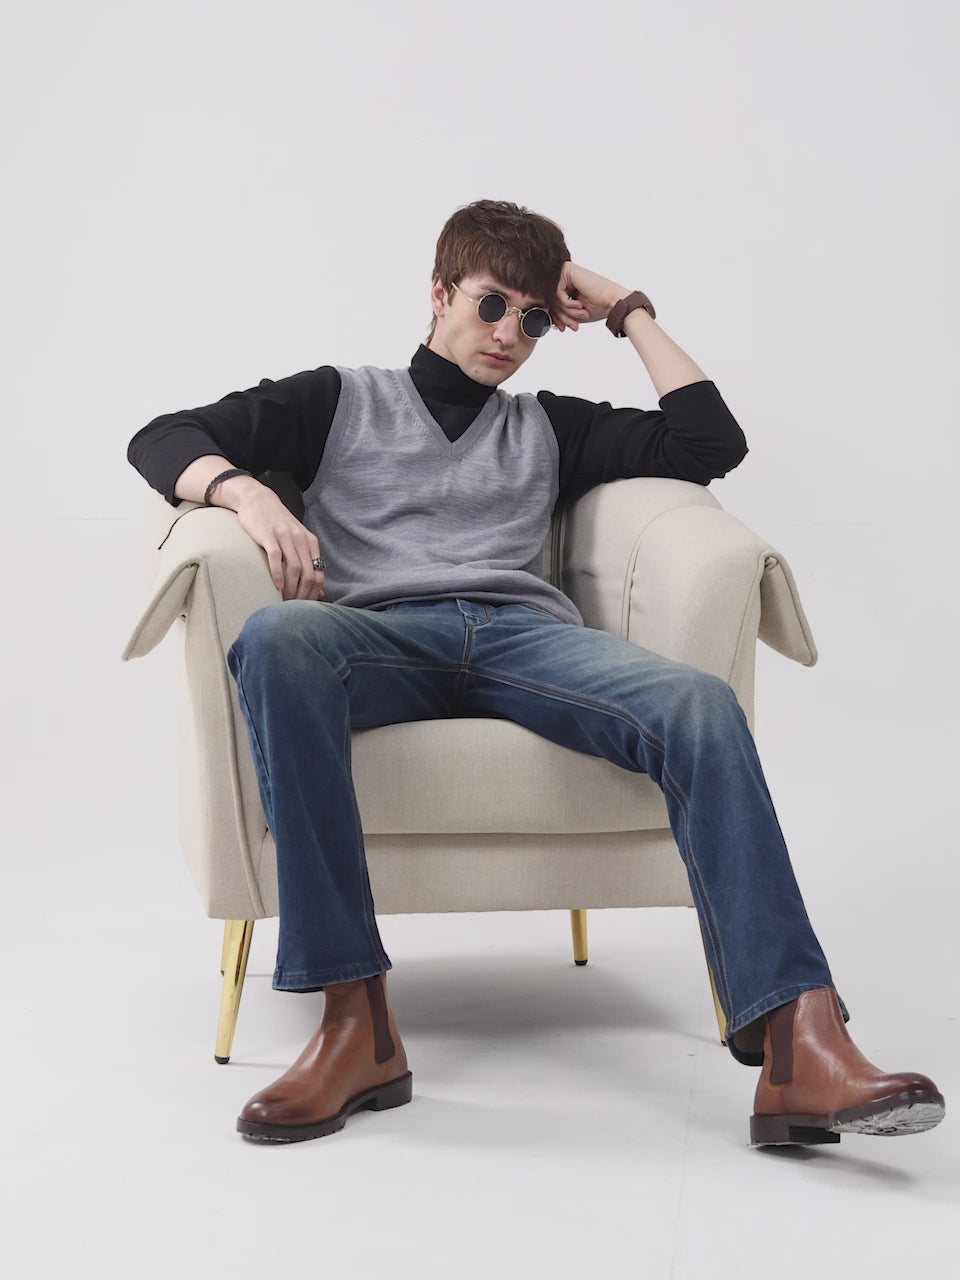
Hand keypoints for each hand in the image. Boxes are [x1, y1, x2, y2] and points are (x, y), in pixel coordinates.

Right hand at [225, 479, 325, 600]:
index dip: (312, 593)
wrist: (257, 499)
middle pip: (308, 574)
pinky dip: (277, 574)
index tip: (303, 606)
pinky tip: (275, 586)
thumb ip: (307, 563)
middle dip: (302, 595)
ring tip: (283, 601)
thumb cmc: (276, 523)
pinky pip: (276, 558)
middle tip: (292, 607)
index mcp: (310, 542)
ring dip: (290, 589)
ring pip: (294, 568)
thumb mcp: (296, 541)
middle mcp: (301, 539)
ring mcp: (285, 537)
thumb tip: (319, 592)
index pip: (319, 574)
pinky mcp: (269, 535)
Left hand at [552, 261, 630, 331]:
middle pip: (551, 300)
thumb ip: (558, 313)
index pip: (551, 303)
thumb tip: (544, 318)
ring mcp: (565, 272)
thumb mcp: (572, 314)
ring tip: (580, 314)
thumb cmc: (597, 307)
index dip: (556, 318)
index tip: (562, 328)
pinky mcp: (567, 269)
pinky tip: (579, 305)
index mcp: (566, 286)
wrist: (612, 302)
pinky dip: (567, 303)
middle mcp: (565, 277)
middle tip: (573, 324)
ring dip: (566, 311)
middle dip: (562, 316)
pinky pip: (557, 292)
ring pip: (553, 297)